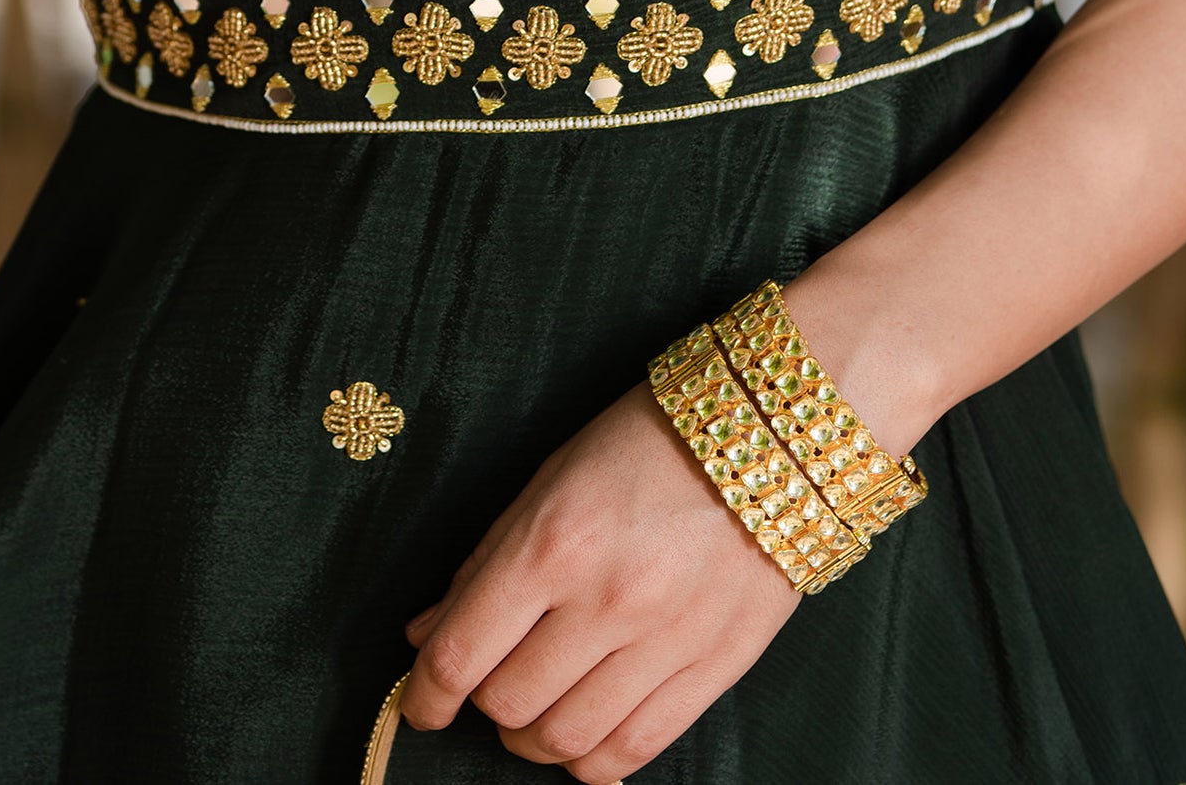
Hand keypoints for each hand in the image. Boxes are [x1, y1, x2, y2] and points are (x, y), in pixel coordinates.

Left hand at [401, 383, 795, 778]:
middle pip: (510, 705)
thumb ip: (485, 564)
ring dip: (534, 740)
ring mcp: (666, 640)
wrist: (767, 433)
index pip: (463, 654)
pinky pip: (636, 751)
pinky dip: (593, 761)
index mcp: (553, 542)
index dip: (425, 694)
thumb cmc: (644, 444)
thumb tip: (427, 635)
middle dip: (483, 707)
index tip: (418, 705)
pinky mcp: (715, 668)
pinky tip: (583, 735)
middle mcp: (606, 600)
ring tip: (534, 713)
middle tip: (489, 683)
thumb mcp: (548, 481)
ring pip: (567, 741)